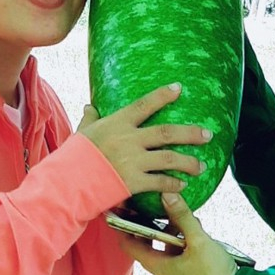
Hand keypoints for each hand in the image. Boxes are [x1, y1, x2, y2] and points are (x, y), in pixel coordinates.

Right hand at [78, 83, 211, 199]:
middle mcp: (129, 139)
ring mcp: (133, 160)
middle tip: (208, 134)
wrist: (66, 183)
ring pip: (170, 158)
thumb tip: (90, 107)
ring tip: (201, 166)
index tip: (179, 89)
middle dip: (191, 133)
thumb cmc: (72, 157)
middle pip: (167, 132)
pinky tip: (182, 185)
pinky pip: (160, 182)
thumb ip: (90, 120)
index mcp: (117, 123)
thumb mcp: (81, 133)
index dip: (163, 95)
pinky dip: (173, 183)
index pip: (144, 104)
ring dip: (189, 162)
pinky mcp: (133, 181)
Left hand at [128, 189, 239, 274]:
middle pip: (146, 246)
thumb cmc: (214, 274)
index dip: (122, 228)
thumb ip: (183, 217)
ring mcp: (176, 274)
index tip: (120, 211)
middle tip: (146, 206)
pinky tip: (193, 229)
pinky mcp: (188, 274)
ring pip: (164, 248)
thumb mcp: (199, 241)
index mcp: (158, 266)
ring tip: (176, 214)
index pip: (129, 246)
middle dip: (147, 225)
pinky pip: (177, 254)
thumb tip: (166, 195)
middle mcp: (163, 272)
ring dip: (168, 231)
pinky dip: (180, 240)